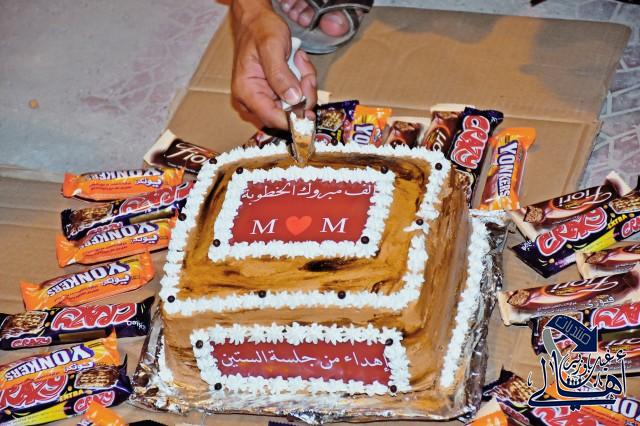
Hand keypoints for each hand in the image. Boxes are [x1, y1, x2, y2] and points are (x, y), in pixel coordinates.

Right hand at [231, 0, 316, 128]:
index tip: (311, 113)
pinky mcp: (274, 94)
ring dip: (304, 86)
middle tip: (306, 73)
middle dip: (303, 96)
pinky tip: (297, 64)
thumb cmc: (260, 30)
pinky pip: (295, 97)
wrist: (257, 21)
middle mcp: (252, 100)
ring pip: (294, 106)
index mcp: (247, 92)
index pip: (271, 118)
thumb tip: (293, 100)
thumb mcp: (271, 47)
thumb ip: (280, 75)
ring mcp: (264, 98)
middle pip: (286, 114)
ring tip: (299, 61)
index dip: (293, 120)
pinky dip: (302, 82)